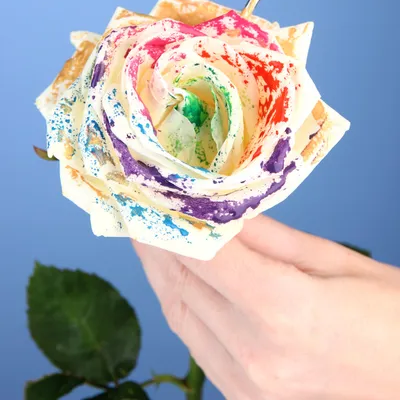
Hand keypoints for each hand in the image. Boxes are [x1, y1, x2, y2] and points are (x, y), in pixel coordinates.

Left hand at [134, 216, 399, 399]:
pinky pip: (195, 342)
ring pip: (179, 315)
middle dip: (155, 240)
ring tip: (149, 234)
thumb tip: (219, 206)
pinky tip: (178, 275)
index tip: (149, 190)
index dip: (169, 218)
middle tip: (138, 205)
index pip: (203, 253)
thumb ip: (268, 236)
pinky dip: (181, 303)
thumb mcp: (334, 261)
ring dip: (160, 271)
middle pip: (182, 283)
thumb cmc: (392, 314)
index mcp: (282, 310)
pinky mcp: (245, 398)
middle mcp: (254, 354)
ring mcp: (246, 386)